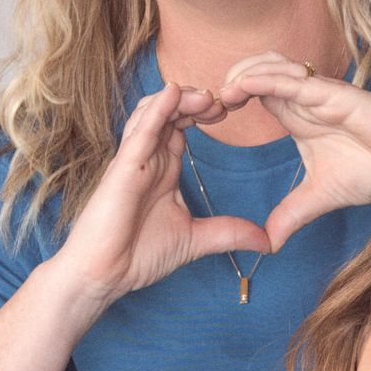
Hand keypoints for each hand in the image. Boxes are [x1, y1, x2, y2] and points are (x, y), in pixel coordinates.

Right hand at [54, 85, 271, 306]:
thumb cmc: (137, 255)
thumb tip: (267, 241)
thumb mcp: (195, 240)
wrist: (104, 276)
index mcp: (162, 169)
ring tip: (206, 95)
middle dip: (196, 101)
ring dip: (179, 99)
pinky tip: (174, 94)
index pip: (182, 127)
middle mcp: (147, 159)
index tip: (230, 110)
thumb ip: (228, 233)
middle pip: (169, 113)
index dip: (204, 114)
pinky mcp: (123, 169)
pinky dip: (157, 111)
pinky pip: (140, 133)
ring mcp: (133, 161)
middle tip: (224, 100)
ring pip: (153, 114)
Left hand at [217, 56, 370, 248]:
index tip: (203, 120)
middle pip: (254, 70)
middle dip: (226, 81)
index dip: (226, 98)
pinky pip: (293, 78)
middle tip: (204, 106)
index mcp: (297, 114)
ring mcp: (319, 92)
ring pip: (270, 65)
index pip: (252, 92)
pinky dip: (265, 78)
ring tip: (220, 95)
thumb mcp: (320, 197)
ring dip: (241, 74)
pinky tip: (242, 88)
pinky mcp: (335, 93)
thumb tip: (269, 243)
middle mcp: (304, 98)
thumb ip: (292, 213)